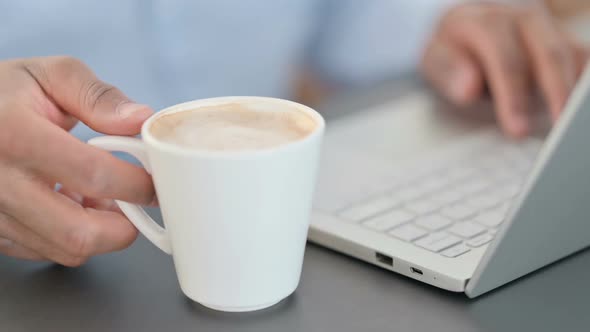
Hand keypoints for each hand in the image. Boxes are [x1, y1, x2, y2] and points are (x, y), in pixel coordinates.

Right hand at [0, 56, 154, 265]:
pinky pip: (44, 251)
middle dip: (123, 227)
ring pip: (63, 249)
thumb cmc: (3, 93)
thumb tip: (141, 120)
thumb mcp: (50, 75)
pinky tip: (74, 206)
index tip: (154, 182)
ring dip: (99, 232)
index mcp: (14, 132)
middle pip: (78, 232)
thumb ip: (99, 97)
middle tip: (136, 204)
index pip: (92, 174)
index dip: (136, 184)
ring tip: (103, 199)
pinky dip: (71, 236)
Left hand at [421, 2, 588, 137]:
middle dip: (555, 94)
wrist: (462, 25)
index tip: (517, 129)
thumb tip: (468, 87)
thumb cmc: (451, 48)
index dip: (513, 95)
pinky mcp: (562, 40)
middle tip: (557, 130)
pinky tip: (577, 114)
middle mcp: (522, 18)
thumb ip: (449, 71)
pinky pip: (581, 59)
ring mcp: (546, 27)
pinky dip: (581, 85)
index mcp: (486, 21)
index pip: (506, 58)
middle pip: (549, 53)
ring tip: (572, 127)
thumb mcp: (435, 58)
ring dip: (574, 91)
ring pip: (571, 54)